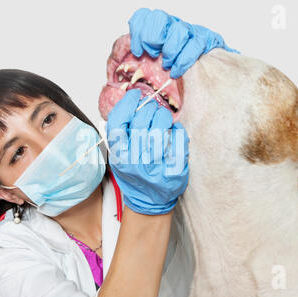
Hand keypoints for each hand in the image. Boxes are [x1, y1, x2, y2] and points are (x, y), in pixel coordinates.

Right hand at [106, 89, 189, 214]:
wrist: (149, 200)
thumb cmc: (134, 172)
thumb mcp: (118, 154)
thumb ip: (120, 131)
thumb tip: (132, 100)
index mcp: (119, 155)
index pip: (119, 121)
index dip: (127, 103)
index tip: (135, 95)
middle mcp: (136, 161)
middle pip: (143, 119)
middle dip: (150, 108)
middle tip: (152, 110)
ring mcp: (156, 166)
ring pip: (162, 126)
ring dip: (164, 117)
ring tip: (163, 120)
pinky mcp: (175, 169)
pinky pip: (179, 137)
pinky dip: (178, 130)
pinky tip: (174, 132)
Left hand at [129, 8, 239, 78]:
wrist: (211, 73)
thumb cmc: (179, 71)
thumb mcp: (154, 66)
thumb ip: (141, 62)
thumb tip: (123, 67)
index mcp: (160, 28)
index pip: (143, 16)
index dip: (137, 31)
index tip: (137, 51)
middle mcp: (175, 26)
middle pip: (158, 18)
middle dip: (151, 38)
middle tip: (152, 55)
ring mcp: (191, 32)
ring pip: (177, 30)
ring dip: (169, 51)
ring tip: (167, 65)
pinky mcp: (207, 41)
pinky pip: (194, 46)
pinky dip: (182, 61)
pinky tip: (176, 71)